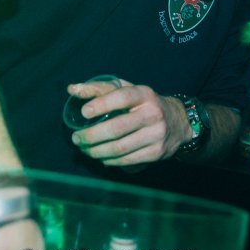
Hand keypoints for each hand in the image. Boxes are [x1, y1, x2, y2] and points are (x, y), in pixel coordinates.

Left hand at [67, 78, 189, 166]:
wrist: (178, 122)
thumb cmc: (143, 103)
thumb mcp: (128, 90)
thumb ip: (100, 88)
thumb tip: (72, 89)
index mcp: (144, 94)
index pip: (122, 97)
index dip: (102, 104)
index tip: (84, 112)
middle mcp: (153, 114)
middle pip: (118, 128)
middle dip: (92, 135)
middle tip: (76, 138)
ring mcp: (156, 135)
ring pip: (120, 148)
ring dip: (97, 151)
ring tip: (85, 149)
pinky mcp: (157, 152)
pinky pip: (127, 159)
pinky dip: (110, 160)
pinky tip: (101, 157)